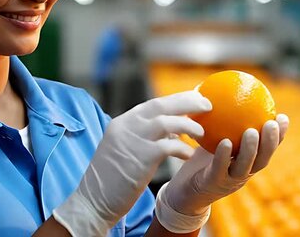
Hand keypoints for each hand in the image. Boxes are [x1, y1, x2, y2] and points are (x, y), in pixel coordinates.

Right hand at [53, 91, 211, 236]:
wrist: (92, 201)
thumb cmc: (111, 180)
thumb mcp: (125, 150)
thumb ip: (145, 137)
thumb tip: (174, 129)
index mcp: (122, 122)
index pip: (153, 104)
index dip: (176, 99)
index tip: (194, 98)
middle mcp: (127, 126)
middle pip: (162, 104)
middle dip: (187, 101)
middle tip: (207, 103)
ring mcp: (133, 140)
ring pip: (167, 121)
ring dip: (189, 124)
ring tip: (202, 132)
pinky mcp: (141, 158)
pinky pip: (169, 146)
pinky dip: (183, 149)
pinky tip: (189, 156)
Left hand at [156, 114, 288, 231]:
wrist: (185, 191)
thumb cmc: (201, 162)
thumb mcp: (213, 140)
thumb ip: (221, 123)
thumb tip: (222, 93)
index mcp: (247, 163)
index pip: (267, 149)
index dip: (278, 136)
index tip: (283, 117)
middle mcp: (242, 173)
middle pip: (262, 159)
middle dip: (271, 142)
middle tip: (272, 122)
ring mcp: (229, 181)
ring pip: (245, 166)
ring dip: (251, 150)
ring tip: (252, 131)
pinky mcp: (212, 184)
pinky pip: (220, 169)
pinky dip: (224, 156)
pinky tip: (225, 142)